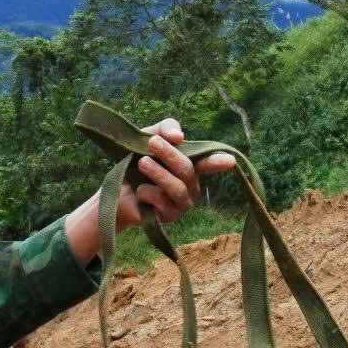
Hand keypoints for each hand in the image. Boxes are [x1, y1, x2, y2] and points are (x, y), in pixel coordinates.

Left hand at [60, 119, 237, 264]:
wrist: (118, 189)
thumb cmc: (138, 161)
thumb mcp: (149, 137)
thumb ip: (165, 129)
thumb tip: (178, 136)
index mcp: (191, 166)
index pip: (208, 163)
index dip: (218, 162)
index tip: (230, 161)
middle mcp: (190, 186)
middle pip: (188, 170)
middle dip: (170, 155)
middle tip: (152, 143)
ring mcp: (181, 204)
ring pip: (177, 188)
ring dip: (158, 173)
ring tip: (141, 163)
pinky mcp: (168, 218)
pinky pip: (162, 203)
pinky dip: (147, 192)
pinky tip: (139, 190)